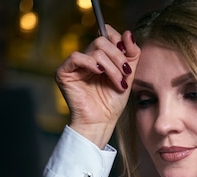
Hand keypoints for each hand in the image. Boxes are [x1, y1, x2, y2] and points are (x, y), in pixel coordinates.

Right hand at [55, 25, 139, 148]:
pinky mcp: (64, 73)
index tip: (128, 58)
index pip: (107, 34)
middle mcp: (87, 58)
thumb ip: (131, 54)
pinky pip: (76, 57)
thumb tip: (129, 34)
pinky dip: (91, 63)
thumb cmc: (112, 102)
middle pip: (102, 41)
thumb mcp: (128, 75)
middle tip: (125, 74)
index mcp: (100, 57)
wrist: (102, 122)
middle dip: (118, 57)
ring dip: (111, 67)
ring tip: (118, 83)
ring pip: (95, 50)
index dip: (119, 41)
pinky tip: (99, 73)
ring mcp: (75, 65)